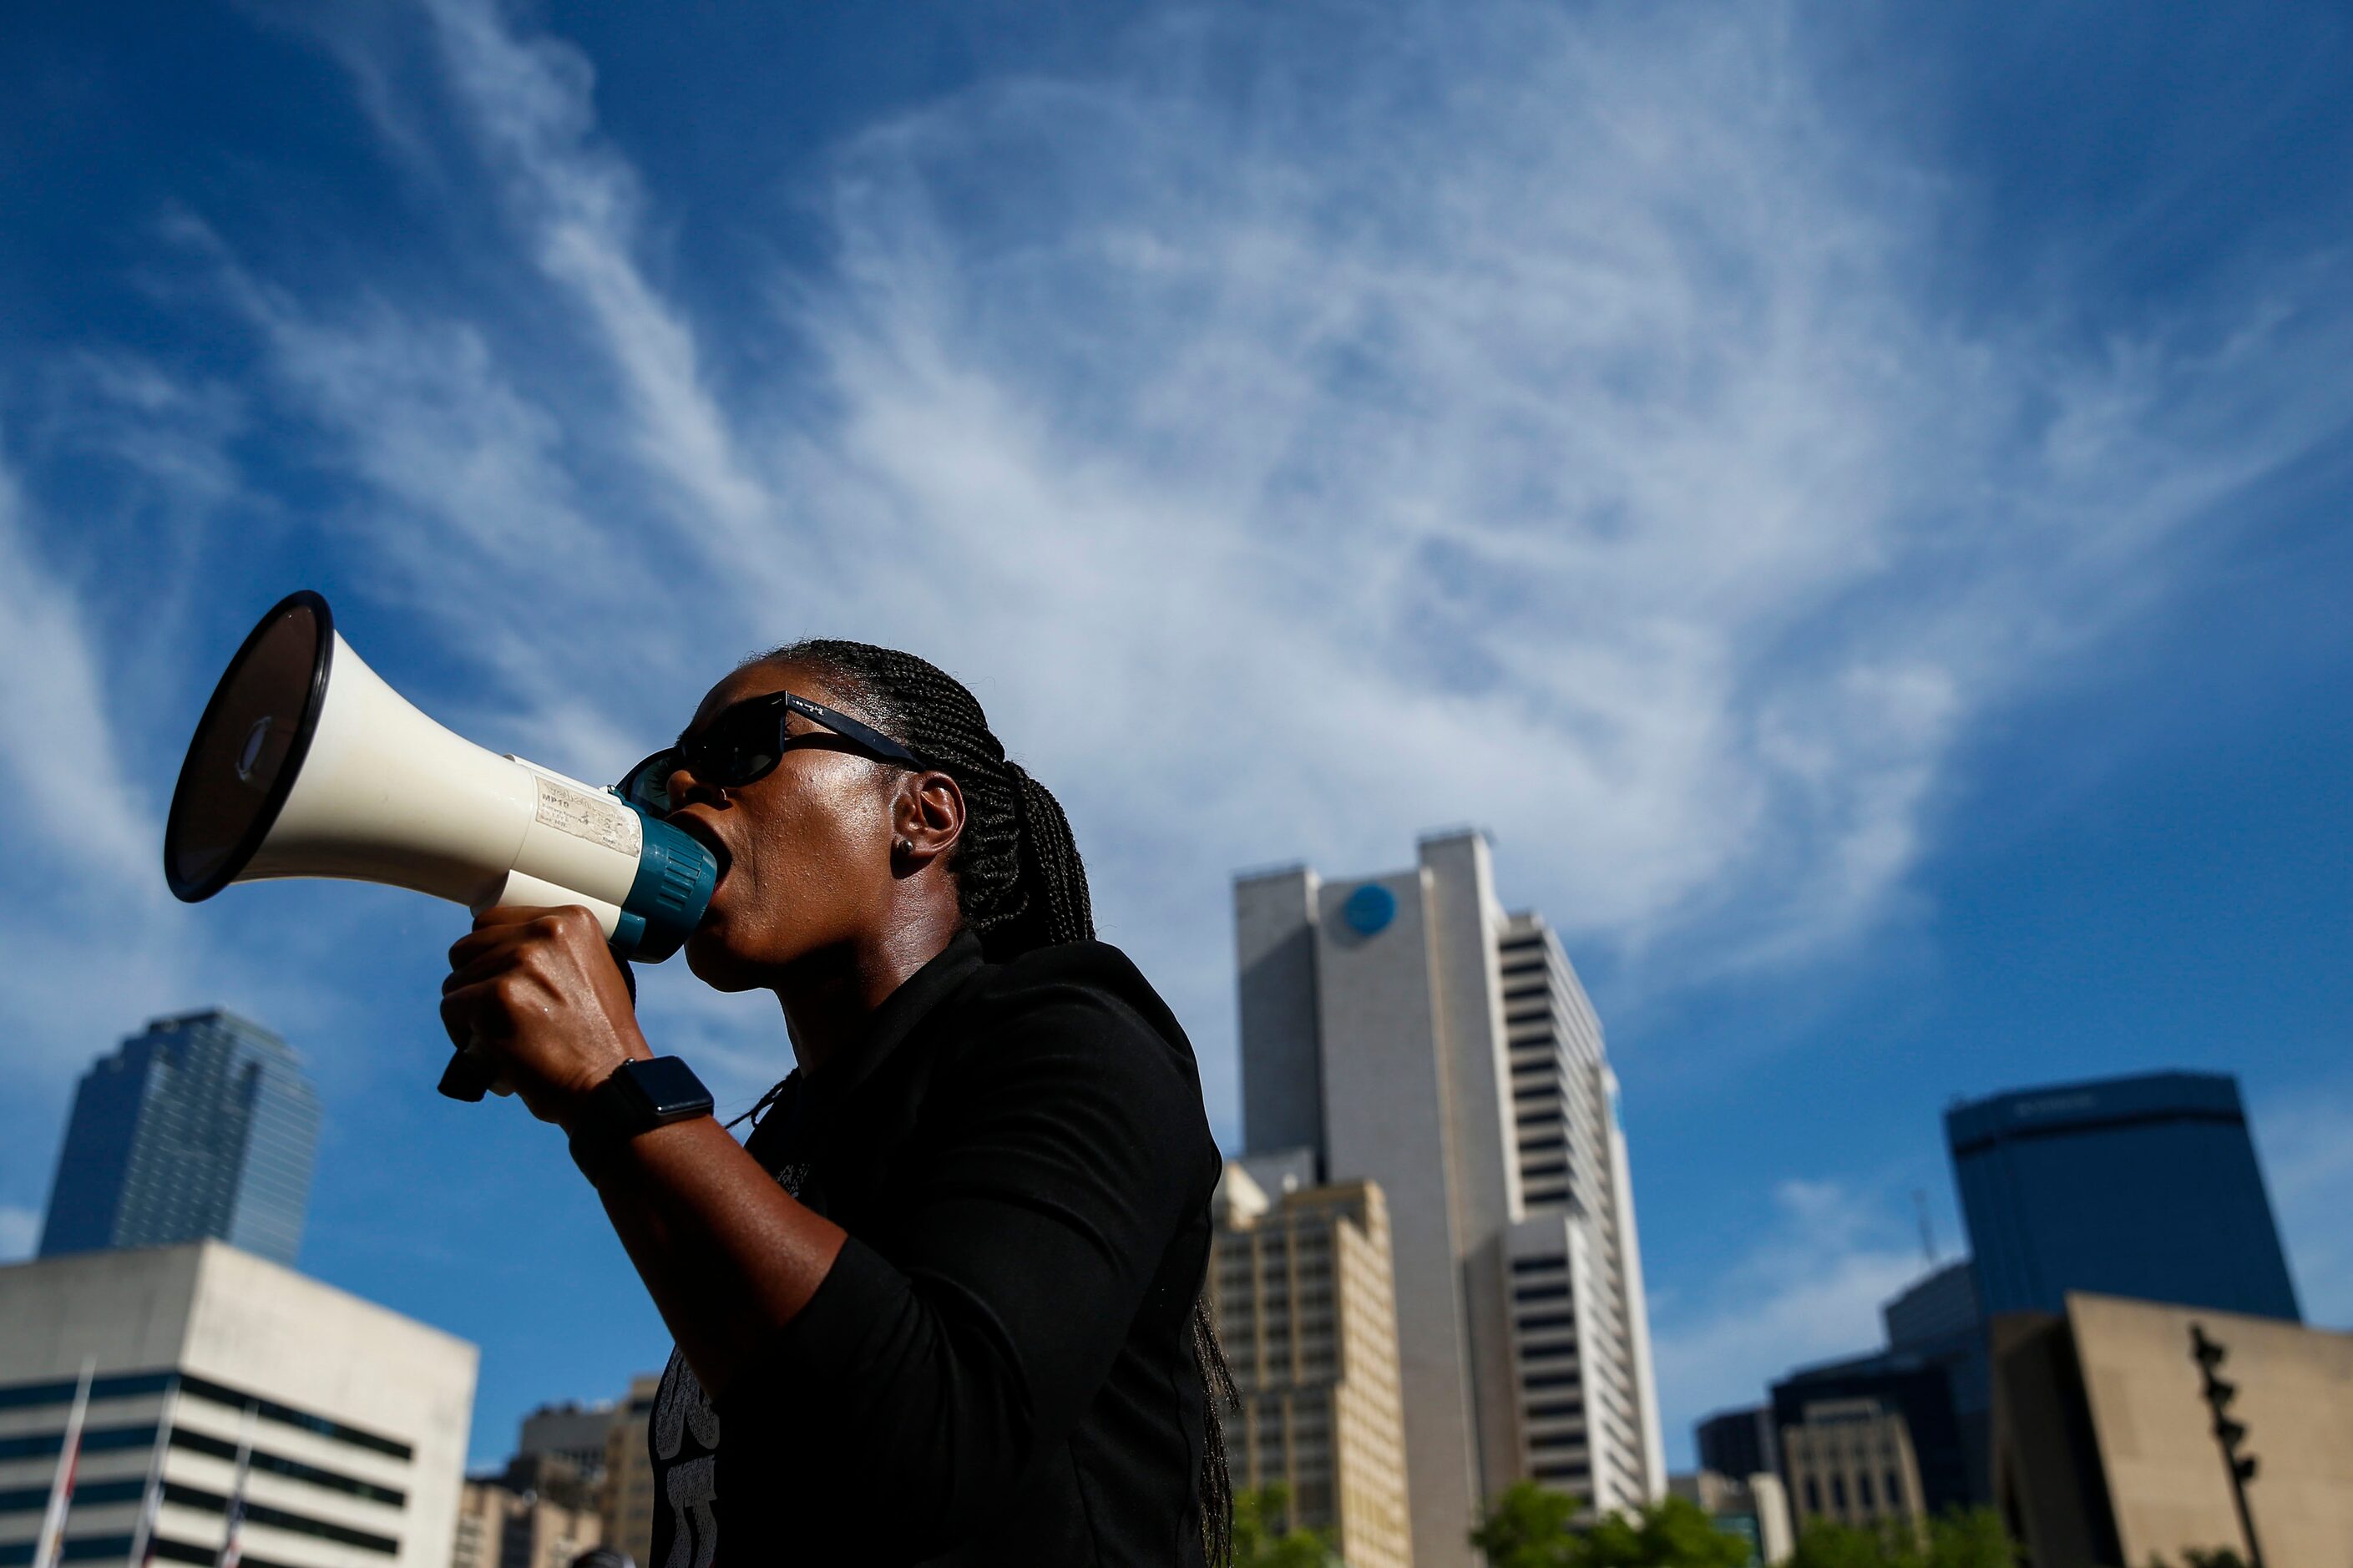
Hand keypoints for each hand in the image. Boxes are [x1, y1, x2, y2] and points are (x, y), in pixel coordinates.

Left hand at [441, 905, 651, 1127]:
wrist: (609, 1083)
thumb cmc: (599, 1040)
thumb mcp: (591, 972)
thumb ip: (551, 953)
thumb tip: (498, 953)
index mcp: (572, 920)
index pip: (492, 921)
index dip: (491, 957)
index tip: (507, 984)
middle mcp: (546, 932)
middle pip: (468, 947)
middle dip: (476, 983)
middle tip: (501, 1016)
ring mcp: (521, 963)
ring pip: (456, 981)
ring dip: (470, 1012)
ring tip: (501, 1037)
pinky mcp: (496, 997)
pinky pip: (451, 1007)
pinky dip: (463, 1034)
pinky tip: (491, 1051)